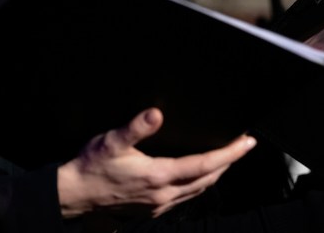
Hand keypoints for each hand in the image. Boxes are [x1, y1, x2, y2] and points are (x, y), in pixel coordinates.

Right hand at [56, 107, 256, 218]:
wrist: (76, 195)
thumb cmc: (92, 166)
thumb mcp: (112, 141)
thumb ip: (136, 127)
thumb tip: (157, 113)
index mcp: (158, 175)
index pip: (204, 164)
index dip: (229, 153)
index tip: (247, 142)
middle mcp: (164, 194)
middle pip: (208, 179)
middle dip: (229, 162)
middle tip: (244, 146)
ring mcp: (159, 205)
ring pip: (198, 191)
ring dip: (216, 174)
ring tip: (226, 158)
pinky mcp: (151, 209)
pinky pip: (185, 198)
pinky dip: (199, 185)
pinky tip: (197, 177)